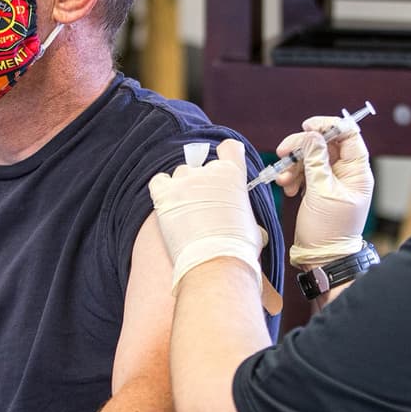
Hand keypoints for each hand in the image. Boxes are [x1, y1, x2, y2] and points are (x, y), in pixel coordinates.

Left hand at [148, 139, 262, 291]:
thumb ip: (242, 210)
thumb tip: (240, 220)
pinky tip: (169, 204)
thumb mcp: (251, 223)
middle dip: (203, 183)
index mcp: (234, 175)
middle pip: (201, 166)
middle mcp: (208, 172)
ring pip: (181, 174)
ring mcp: (184, 182)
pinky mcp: (164, 195)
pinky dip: (163, 189)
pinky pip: (159, 181)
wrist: (215, 263)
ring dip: (183, 188)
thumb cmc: (237, 249)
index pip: (229, 147)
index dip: (226, 155)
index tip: (222, 168)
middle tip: (205, 207)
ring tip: (187, 213)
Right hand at [275, 116, 373, 267]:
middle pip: (325, 144)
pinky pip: (305, 172)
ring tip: (284, 180)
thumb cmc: (329, 230)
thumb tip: (312, 136)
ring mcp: (332, 181)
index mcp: (357, 172)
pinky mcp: (318, 189)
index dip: (329, 126)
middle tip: (283, 152)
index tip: (307, 127)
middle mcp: (347, 173)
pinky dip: (293, 176)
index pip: (348, 135)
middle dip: (302, 147)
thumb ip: (316, 161)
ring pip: (311, 157)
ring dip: (294, 164)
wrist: (323, 259)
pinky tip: (287, 188)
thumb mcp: (322, 192)